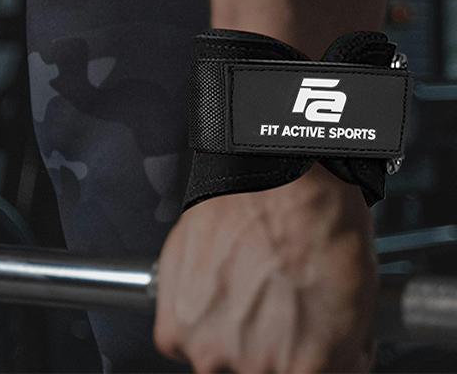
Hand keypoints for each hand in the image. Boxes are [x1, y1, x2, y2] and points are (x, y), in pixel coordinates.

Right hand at [154, 164, 376, 371]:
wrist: (268, 177)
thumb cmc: (315, 222)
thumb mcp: (359, 298)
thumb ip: (342, 351)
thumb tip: (335, 364)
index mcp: (308, 369)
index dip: (304, 367)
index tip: (297, 355)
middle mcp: (256, 368)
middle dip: (265, 357)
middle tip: (270, 319)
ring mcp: (209, 349)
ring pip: (216, 365)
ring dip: (225, 342)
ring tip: (239, 299)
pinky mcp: (174, 327)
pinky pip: (178, 344)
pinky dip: (190, 325)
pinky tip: (210, 294)